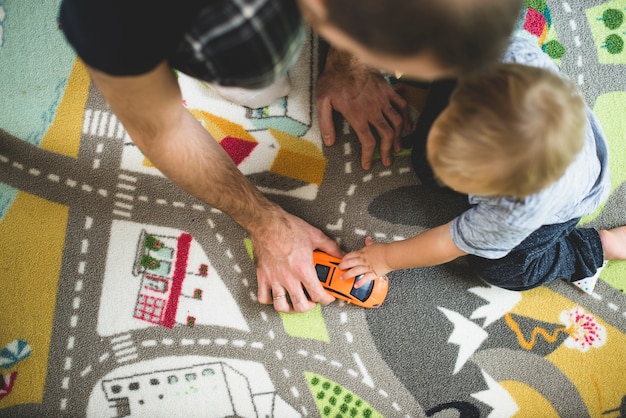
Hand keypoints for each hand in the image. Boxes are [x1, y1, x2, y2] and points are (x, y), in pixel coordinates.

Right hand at [252, 207, 341, 312]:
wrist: (266, 222)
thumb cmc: (288, 227)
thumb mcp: (315, 236)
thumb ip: (331, 248)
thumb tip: (341, 255)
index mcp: (303, 269)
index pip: (318, 294)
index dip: (326, 299)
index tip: (327, 297)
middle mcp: (289, 278)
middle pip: (301, 305)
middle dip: (310, 306)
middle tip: (313, 301)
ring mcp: (274, 279)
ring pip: (281, 306)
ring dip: (290, 308)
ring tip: (295, 302)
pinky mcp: (262, 276)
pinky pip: (264, 297)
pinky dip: (270, 300)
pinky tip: (277, 295)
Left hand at [316, 48, 410, 169]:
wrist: (346, 58)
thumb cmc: (333, 79)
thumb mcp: (322, 102)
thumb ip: (326, 123)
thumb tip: (330, 142)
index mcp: (358, 116)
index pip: (368, 142)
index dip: (369, 156)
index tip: (368, 165)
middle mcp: (373, 110)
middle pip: (386, 136)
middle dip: (387, 151)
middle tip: (387, 162)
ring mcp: (383, 100)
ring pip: (397, 123)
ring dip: (398, 138)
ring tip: (398, 148)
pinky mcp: (388, 91)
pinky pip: (401, 106)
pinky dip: (407, 118)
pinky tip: (408, 127)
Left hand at [339, 237, 391, 287]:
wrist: (390, 255)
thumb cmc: (384, 249)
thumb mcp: (375, 244)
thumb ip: (370, 243)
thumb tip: (368, 239)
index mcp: (363, 253)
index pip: (350, 255)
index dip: (344, 258)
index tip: (341, 261)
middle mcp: (363, 260)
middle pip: (350, 263)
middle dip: (343, 266)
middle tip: (339, 269)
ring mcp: (367, 267)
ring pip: (354, 271)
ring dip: (347, 275)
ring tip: (342, 278)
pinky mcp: (373, 273)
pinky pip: (365, 279)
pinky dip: (360, 282)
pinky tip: (355, 285)